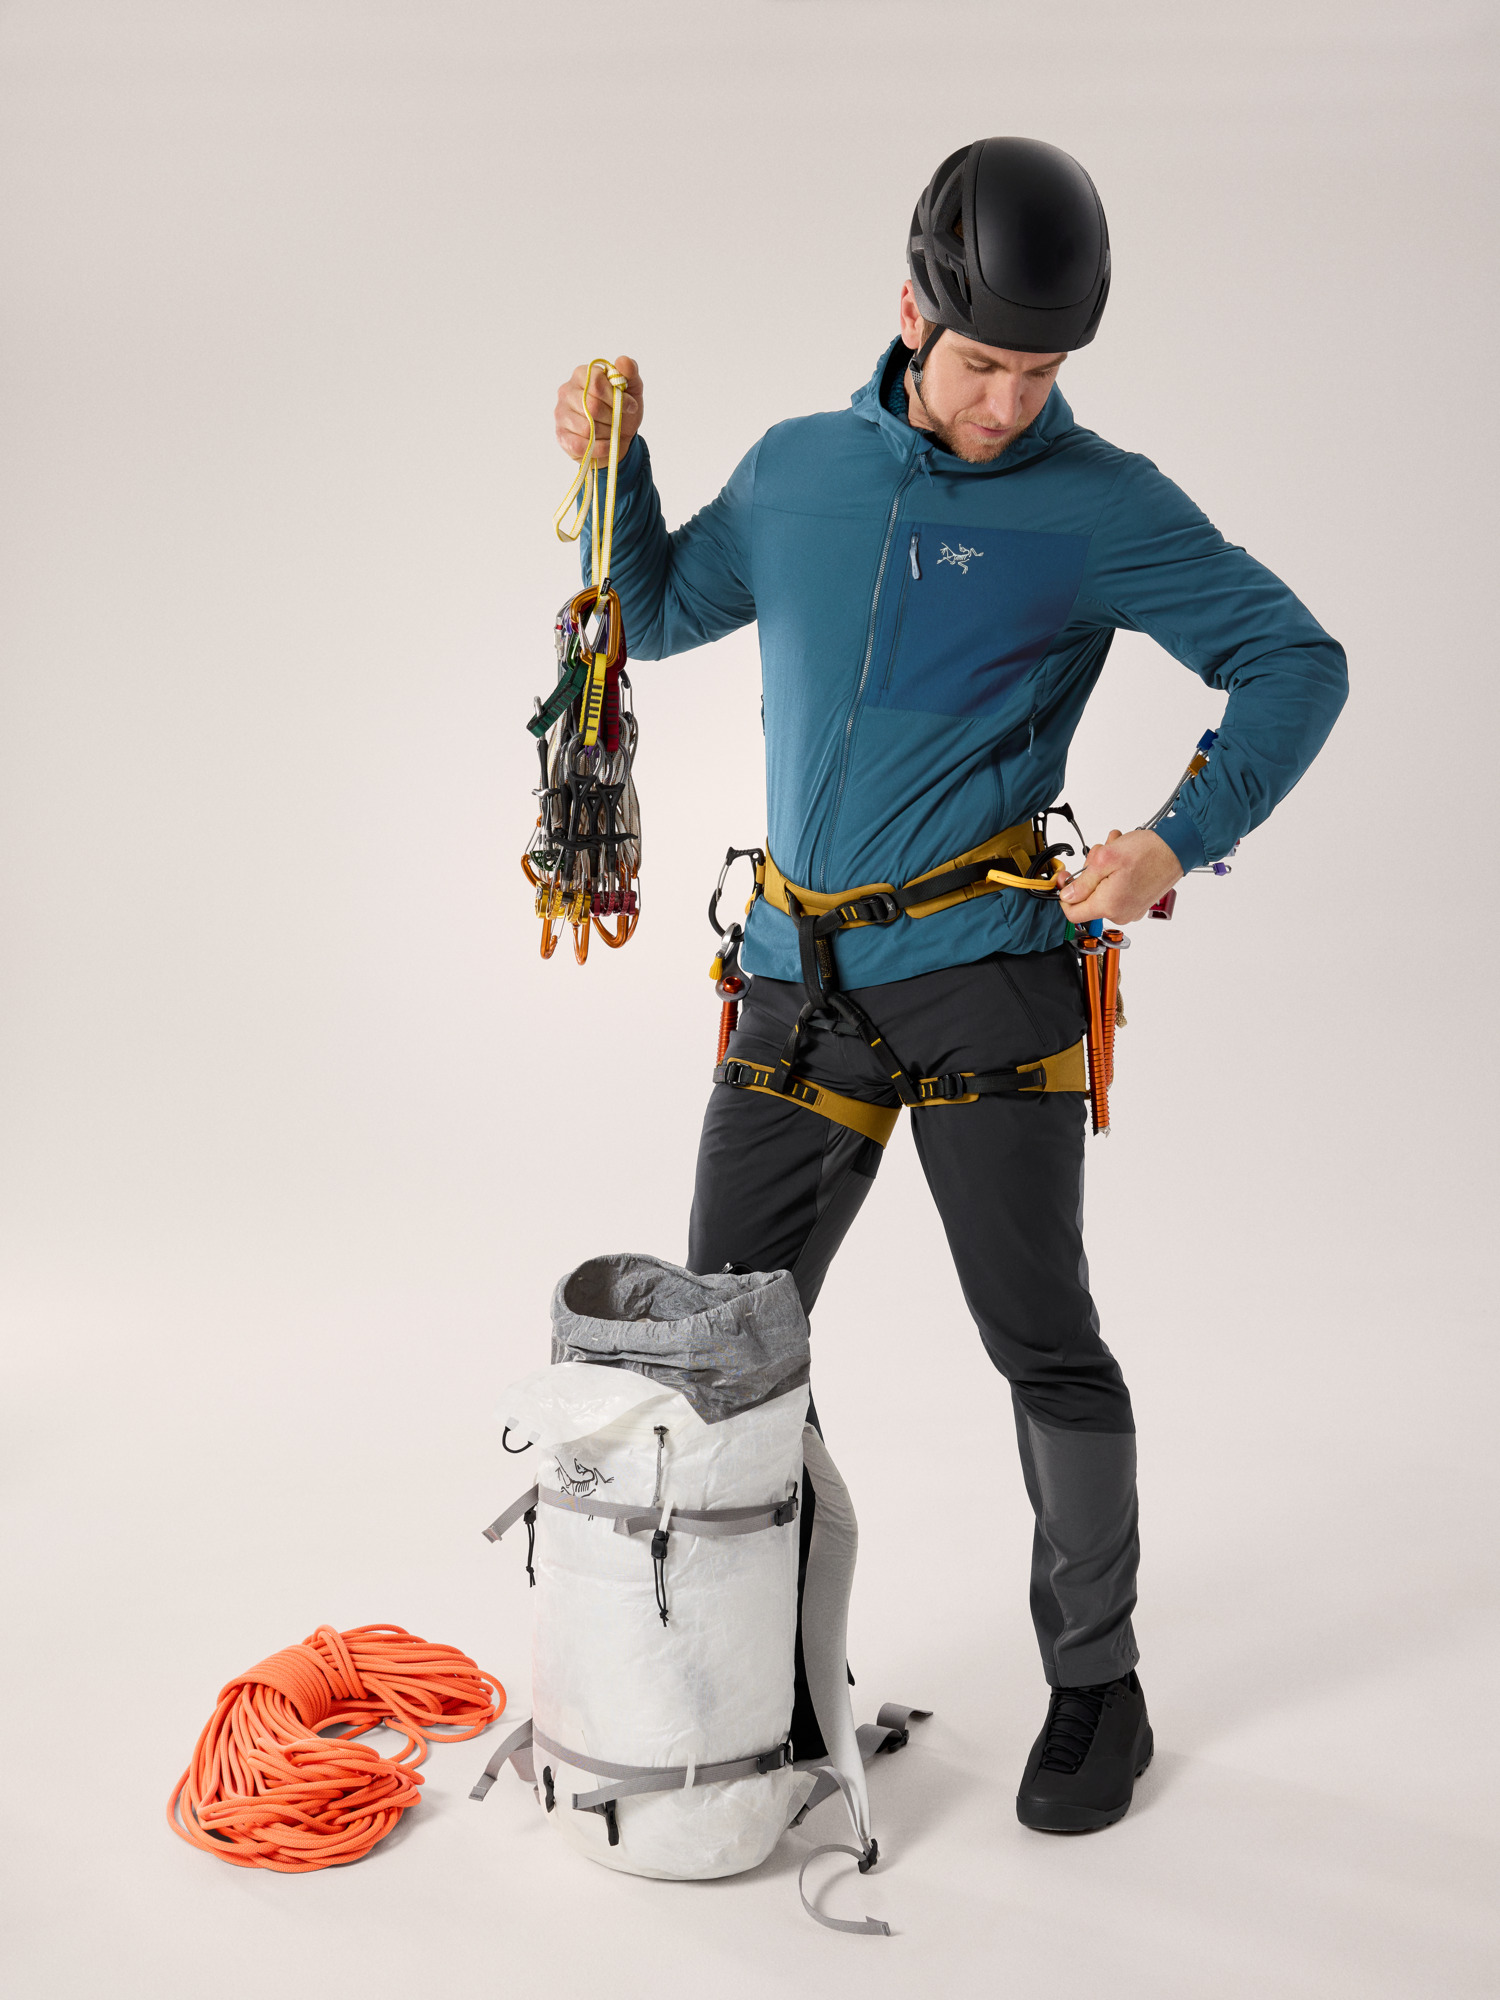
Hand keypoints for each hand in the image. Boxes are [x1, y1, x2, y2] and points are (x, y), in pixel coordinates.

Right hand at [554, 354, 642, 465]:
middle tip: (620, 421)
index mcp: (582, 374)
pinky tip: (607, 444)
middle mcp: (566, 391)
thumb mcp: (632, 390)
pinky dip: (600, 448)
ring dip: (607, 433)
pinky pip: (581, 445)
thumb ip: (630, 372)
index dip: (616, 397)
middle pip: (592, 406)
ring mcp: (561, 413)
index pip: (596, 383)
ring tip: (612, 432)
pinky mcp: (561, 435)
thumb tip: (623, 361)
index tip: (630, 406)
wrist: (619, 438)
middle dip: (613, 417)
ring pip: (587, 427)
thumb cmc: (623, 411)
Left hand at [1058, 827, 1181, 925]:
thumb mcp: (1105, 860)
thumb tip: (1067, 896)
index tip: (1066, 878)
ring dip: (1104, 869)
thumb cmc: (1147, 852)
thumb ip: (1082, 882)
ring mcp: (1131, 910)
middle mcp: (1120, 913)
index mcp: (1108, 906)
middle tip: (1100, 852)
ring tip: (1115, 850)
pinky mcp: (1138, 903)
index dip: (1064, 895)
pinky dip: (1116, 874)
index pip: (1072, 914)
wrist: (1177, 848)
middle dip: (1089, 873)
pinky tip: (1123, 858)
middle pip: (1088, 898)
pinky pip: (1117, 890)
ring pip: (1103, 891)